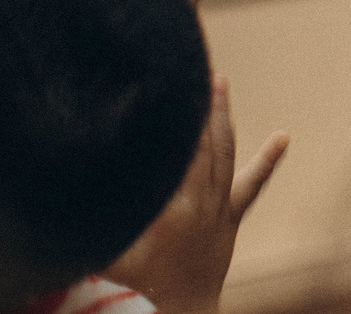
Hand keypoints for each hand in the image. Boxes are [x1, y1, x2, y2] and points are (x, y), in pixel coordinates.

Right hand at [105, 78, 288, 313]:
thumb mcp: (109, 253)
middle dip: (201, 104)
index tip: (173, 82)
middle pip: (204, 142)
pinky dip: (266, 161)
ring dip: (222, 118)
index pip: (181, 151)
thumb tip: (67, 191)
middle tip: (198, 66)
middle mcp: (203, 202)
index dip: (179, 117)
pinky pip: (250, 185)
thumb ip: (99, 219)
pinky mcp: (229, 220)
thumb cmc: (138, 285)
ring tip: (221, 82)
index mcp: (175, 207)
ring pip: (224, 154)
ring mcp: (220, 210)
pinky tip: (283, 138)